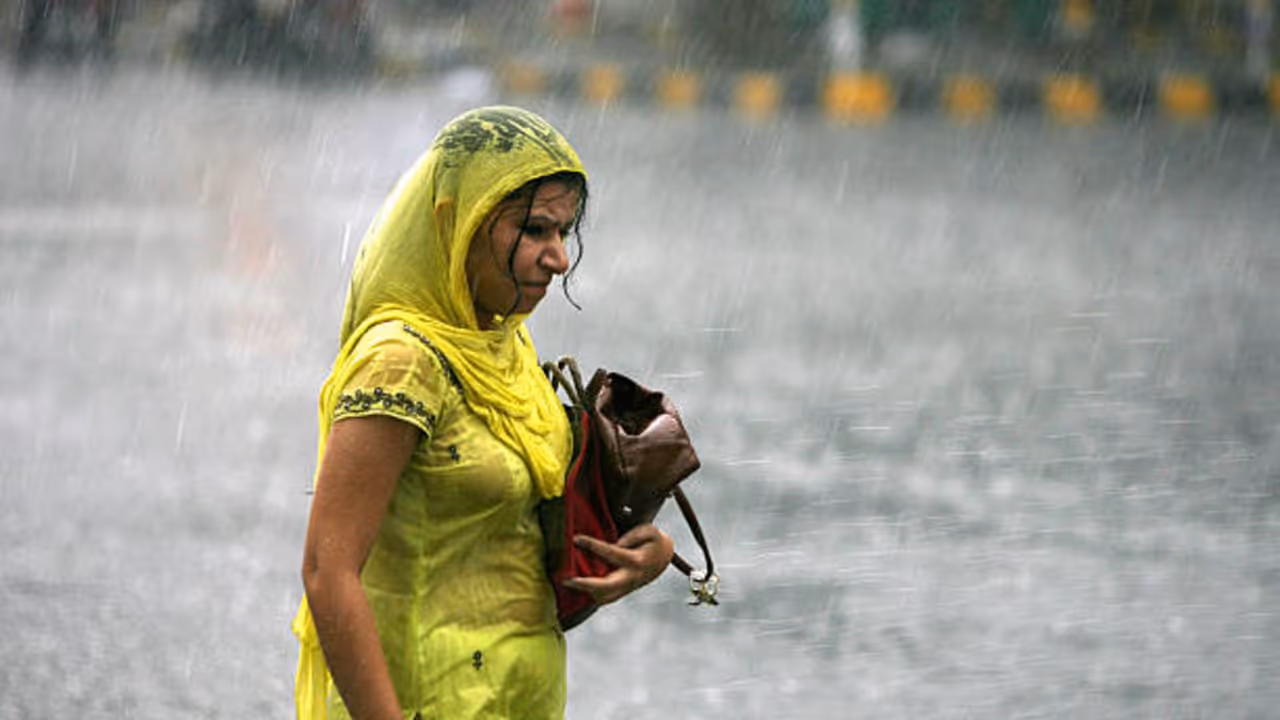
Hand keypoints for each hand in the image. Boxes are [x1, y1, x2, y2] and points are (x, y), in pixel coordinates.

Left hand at [560, 524, 674, 604]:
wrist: (662, 559)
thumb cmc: (653, 543)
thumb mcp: (650, 531)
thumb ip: (634, 535)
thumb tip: (617, 544)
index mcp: (636, 561)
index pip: (611, 552)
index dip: (592, 545)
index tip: (576, 538)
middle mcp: (630, 578)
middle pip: (605, 587)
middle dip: (585, 584)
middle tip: (566, 580)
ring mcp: (625, 588)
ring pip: (603, 597)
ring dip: (585, 592)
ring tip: (565, 582)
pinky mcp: (621, 592)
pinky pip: (604, 598)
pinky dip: (589, 594)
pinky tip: (575, 587)